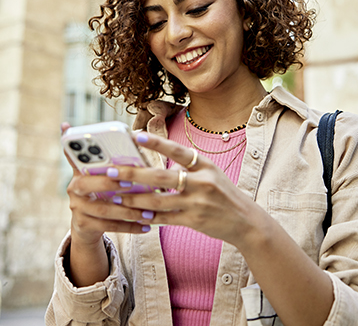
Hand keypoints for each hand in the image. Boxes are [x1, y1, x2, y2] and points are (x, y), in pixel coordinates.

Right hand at [62, 123, 154, 248]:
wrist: (87, 225)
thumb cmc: (102, 192)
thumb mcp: (102, 174)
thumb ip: (112, 159)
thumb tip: (132, 137)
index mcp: (79, 170)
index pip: (75, 156)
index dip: (82, 152)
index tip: (97, 149)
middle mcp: (73, 188)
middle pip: (86, 184)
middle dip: (109, 183)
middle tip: (130, 183)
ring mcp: (77, 208)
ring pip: (103, 209)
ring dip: (128, 210)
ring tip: (149, 212)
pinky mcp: (83, 225)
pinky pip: (108, 226)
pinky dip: (129, 226)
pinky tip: (146, 226)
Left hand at [110, 131, 265, 247]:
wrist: (247, 222)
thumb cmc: (223, 194)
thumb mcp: (211, 173)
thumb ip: (188, 167)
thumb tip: (156, 164)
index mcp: (206, 165)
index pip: (179, 151)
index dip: (157, 143)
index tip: (136, 136)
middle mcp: (202, 182)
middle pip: (162, 176)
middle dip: (134, 174)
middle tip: (111, 171)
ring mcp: (198, 202)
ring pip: (159, 200)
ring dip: (134, 198)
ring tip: (115, 195)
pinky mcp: (194, 220)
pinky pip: (165, 219)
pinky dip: (148, 217)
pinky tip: (133, 214)